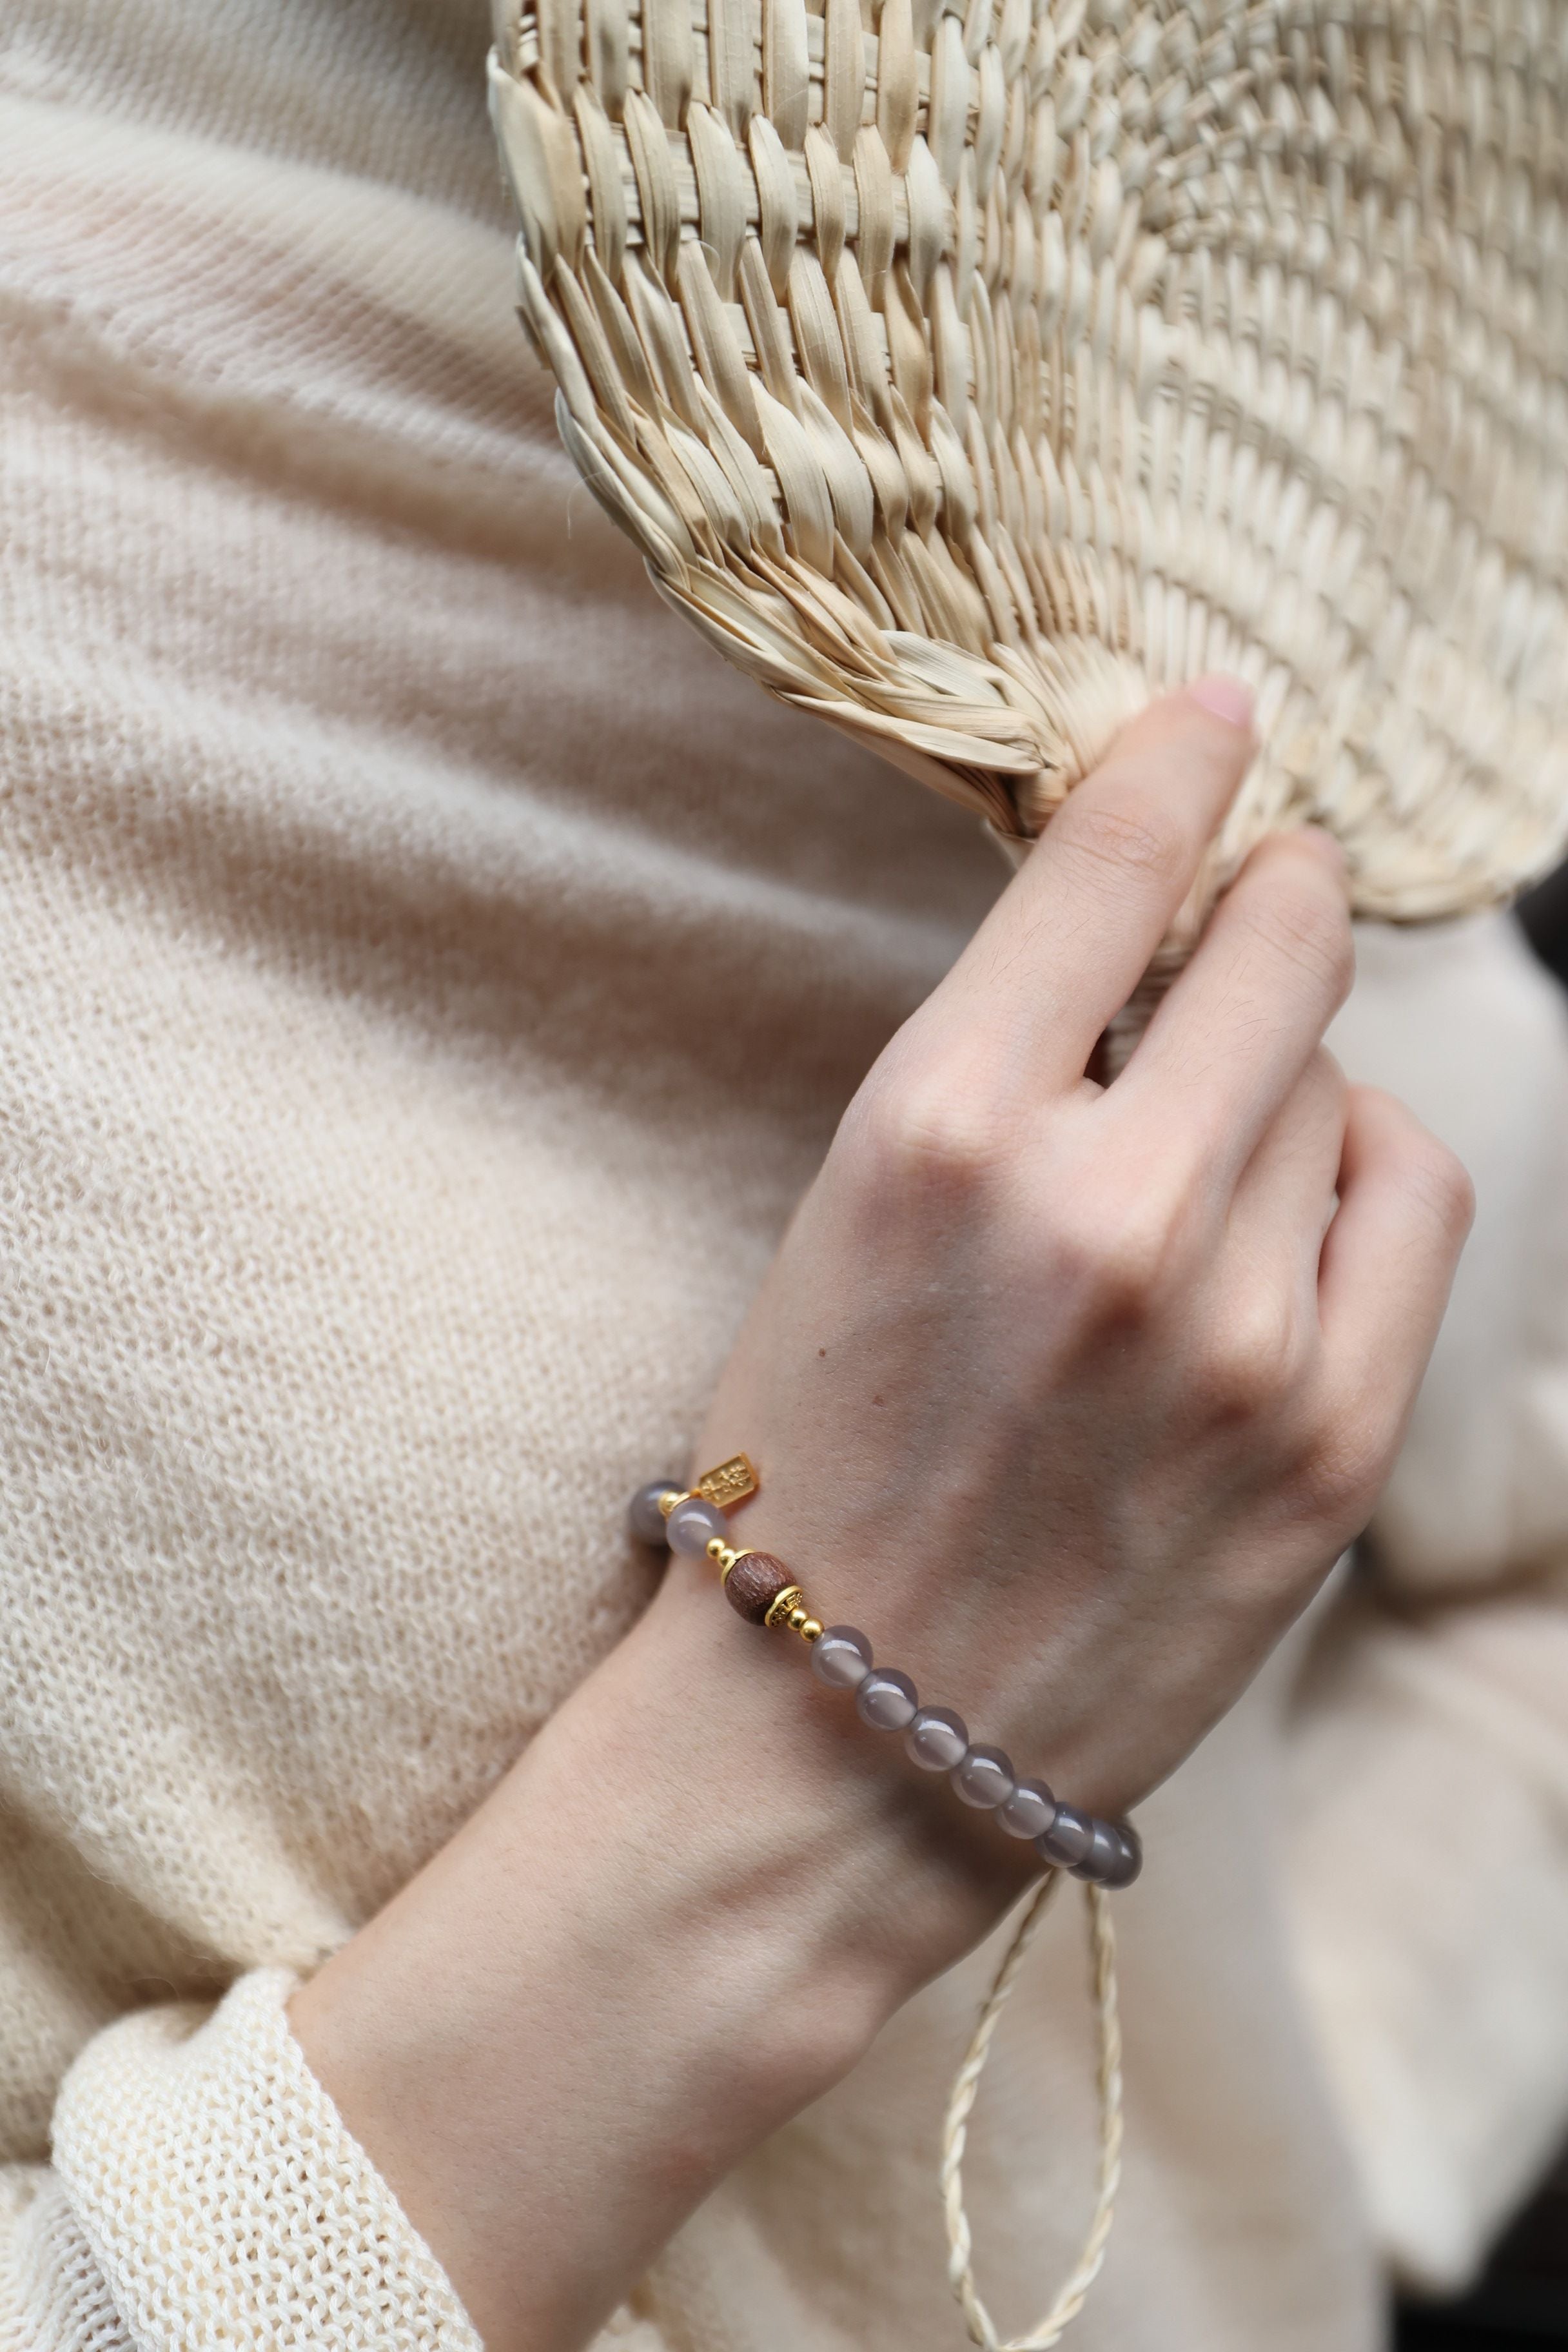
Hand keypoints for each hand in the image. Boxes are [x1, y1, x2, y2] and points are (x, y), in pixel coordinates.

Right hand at [672, 680, 1472, 1818]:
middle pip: (1280, 944)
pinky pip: (1411, 1197)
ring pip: (1343, 1078)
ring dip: (1291, 1072)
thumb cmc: (814, 1465)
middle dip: (1271, 897)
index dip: (1176, 761)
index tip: (1213, 716)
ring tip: (1216, 1141)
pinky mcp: (1329, 1439)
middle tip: (1263, 895)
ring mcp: (1238, 1333)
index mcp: (935, 1135)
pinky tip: (1297, 1206)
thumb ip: (1006, 1062)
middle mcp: (1103, 1213)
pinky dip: (1364, 1166)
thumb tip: (1162, 925)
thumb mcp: (849, 1213)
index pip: (1112, 864)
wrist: (847, 1734)